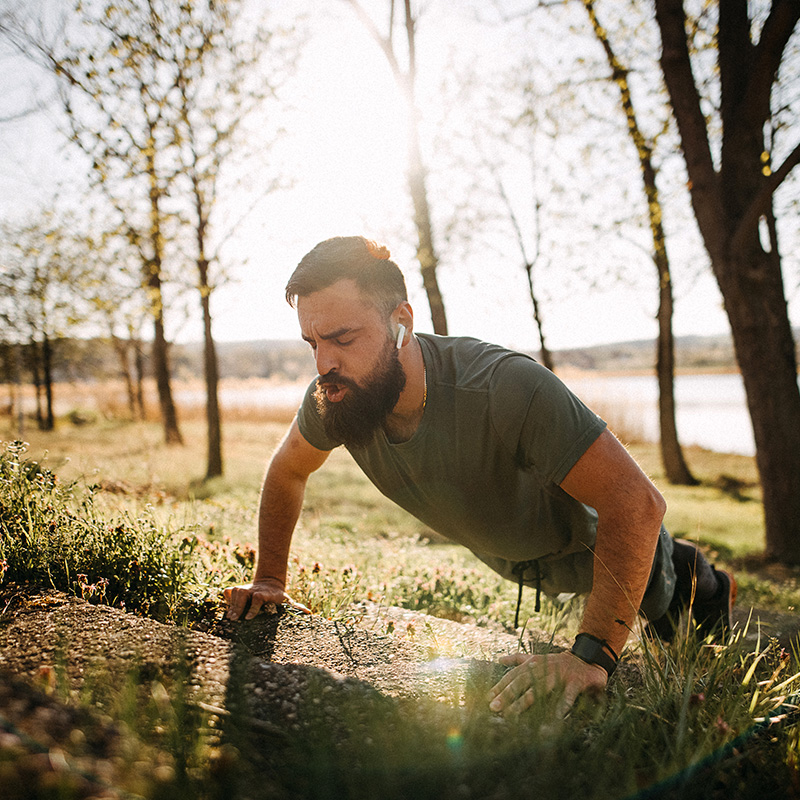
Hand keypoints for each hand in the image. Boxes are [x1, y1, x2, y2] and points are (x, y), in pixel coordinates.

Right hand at [223, 578, 309, 619]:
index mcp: (267, 593)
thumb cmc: (279, 597)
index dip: (254, 608)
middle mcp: (254, 590)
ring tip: (230, 618)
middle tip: (234, 620)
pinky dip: (226, 598)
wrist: (270, 583)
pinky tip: (227, 608)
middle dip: (238, 606)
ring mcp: (246, 589)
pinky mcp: (238, 590)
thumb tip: (309, 614)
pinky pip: (229, 591)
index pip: (259, 597)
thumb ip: (296, 607)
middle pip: (242, 593)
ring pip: (235, 591)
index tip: (249, 619)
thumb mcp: (287, 601)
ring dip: (231, 604)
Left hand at [487, 651, 607, 717]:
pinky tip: (554, 718)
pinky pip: (567, 696)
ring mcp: (559, 675)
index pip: (513, 675)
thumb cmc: (558, 662)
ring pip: (539, 689)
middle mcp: (544, 668)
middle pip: (521, 682)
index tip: (488, 698)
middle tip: (494, 707)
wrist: (587, 659)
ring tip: (512, 713)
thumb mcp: (537, 658)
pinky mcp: (575, 682)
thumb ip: (518, 659)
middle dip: (507, 695)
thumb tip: (499, 659)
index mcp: (534, 663)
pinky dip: (561, 706)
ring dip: (524, 702)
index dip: (501, 686)